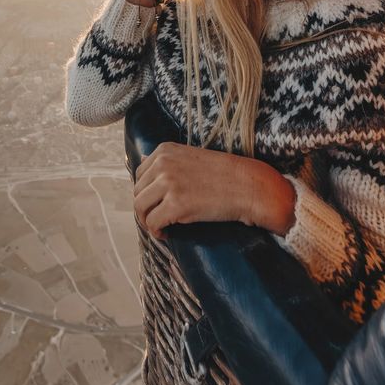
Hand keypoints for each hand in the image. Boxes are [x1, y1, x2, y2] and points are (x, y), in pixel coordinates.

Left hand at [133, 142, 295, 239]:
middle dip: (145, 208)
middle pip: (137, 192)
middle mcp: (163, 164)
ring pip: (140, 208)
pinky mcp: (176, 205)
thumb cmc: (222, 174)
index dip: (146, 193)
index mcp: (164, 151)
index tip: (156, 203)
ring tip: (160, 227)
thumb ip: (165, 160)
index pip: (140, 174)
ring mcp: (168, 183)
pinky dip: (156, 232)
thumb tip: (142, 158)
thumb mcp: (189, 157)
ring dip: (147, 221)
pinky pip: (153, 222)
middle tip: (158, 219)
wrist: (247, 186)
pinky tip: (166, 234)